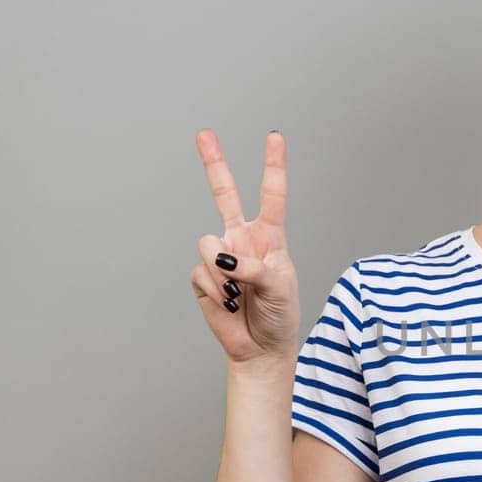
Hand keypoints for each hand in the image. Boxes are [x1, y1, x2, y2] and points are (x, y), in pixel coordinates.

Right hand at [189, 129, 301, 366]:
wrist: (261, 348)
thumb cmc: (280, 314)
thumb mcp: (280, 287)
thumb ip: (255, 267)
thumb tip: (224, 258)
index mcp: (269, 236)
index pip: (271, 195)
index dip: (273, 166)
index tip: (274, 137)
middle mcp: (242, 239)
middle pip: (225, 194)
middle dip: (214, 163)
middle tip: (204, 133)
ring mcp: (221, 256)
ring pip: (208, 244)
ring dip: (225, 272)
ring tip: (241, 293)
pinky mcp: (203, 276)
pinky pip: (201, 272)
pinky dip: (216, 289)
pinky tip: (229, 302)